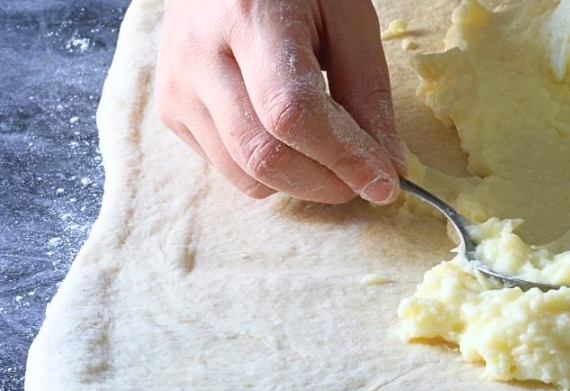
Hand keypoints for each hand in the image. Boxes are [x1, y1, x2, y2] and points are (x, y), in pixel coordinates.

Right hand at [156, 0, 405, 203]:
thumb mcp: (346, 16)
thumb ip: (368, 93)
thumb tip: (387, 171)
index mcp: (249, 14)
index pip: (293, 114)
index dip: (343, 158)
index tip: (384, 183)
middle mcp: (201, 53)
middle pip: (266, 156)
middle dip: (326, 183)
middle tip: (361, 179)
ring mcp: (179, 85)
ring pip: (246, 175)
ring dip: (300, 184)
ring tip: (325, 153)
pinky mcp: (171, 109)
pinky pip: (228, 170)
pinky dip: (269, 174)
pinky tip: (284, 136)